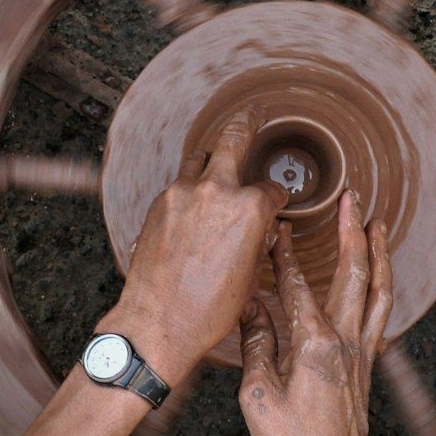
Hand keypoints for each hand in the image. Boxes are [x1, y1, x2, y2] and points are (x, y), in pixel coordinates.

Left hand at [99, 108, 287, 384]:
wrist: (160, 322)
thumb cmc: (210, 308)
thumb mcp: (251, 275)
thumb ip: (256, 239)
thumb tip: (259, 229)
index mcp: (250, 208)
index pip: (271, 188)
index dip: (277, 196)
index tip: (277, 200)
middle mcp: (216, 191)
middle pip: (234, 138)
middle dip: (248, 122)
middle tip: (255, 112)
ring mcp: (183, 193)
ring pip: (199, 159)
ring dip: (211, 161)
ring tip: (216, 165)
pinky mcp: (158, 204)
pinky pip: (179, 186)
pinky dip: (190, 190)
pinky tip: (193, 208)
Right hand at [238, 190, 391, 435]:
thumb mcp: (257, 394)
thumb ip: (256, 344)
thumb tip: (251, 308)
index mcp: (314, 342)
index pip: (298, 285)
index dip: (285, 255)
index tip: (277, 228)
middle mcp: (345, 339)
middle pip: (354, 272)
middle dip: (352, 231)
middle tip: (352, 198)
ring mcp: (362, 350)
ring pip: (378, 289)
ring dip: (378, 253)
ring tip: (377, 224)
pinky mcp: (368, 363)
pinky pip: (381, 313)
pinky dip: (382, 286)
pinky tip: (378, 277)